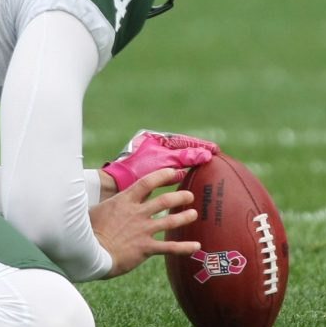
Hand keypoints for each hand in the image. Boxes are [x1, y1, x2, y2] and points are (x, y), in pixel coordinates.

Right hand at [90, 166, 198, 277]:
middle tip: (189, 195)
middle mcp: (138, 213)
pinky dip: (185, 247)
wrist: (91, 254)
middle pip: (165, 200)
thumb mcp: (96, 210)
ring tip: (194, 214)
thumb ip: (107, 204)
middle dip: (180, 196)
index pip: (148, 182)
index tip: (174, 172)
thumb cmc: (87, 231)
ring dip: (185, 217)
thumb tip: (103, 199)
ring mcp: (143, 230)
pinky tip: (196, 246)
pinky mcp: (146, 248)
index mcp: (125, 201)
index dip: (164, 175)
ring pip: (171, 221)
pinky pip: (170, 248)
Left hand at [101, 129, 218, 193]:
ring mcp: (149, 161)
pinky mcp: (147, 175)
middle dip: (196, 153)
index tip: (215, 150)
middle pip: (180, 149)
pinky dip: (179, 174)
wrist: (111, 186)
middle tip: (213, 157)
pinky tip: (188, 179)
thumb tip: (205, 156)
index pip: (182, 141)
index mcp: (154, 139)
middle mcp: (152, 149)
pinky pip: (168, 172)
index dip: (199, 145)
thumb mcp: (162, 161)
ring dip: (189, 164)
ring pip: (175, 161)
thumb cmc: (134, 170)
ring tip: (204, 167)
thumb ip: (184, 158)